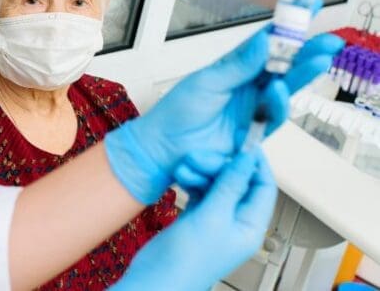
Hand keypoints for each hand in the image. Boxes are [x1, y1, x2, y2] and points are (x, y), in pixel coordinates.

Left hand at [104, 26, 343, 203]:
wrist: (165, 148)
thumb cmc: (177, 113)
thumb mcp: (206, 82)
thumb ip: (237, 66)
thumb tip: (264, 42)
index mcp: (234, 67)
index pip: (266, 42)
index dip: (287, 26)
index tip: (308, 7)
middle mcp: (247, 85)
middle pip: (283, 65)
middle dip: (307, 52)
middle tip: (328, 41)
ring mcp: (252, 108)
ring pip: (285, 87)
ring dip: (302, 74)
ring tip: (318, 59)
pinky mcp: (254, 131)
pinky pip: (273, 115)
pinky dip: (278, 101)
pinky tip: (278, 88)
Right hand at [110, 150, 276, 290]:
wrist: (156, 279)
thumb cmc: (187, 261)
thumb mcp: (213, 217)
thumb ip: (230, 185)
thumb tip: (246, 159)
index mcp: (250, 226)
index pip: (263, 186)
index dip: (256, 163)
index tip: (244, 142)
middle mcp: (235, 222)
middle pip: (238, 182)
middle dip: (222, 166)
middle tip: (205, 155)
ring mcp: (215, 219)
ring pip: (217, 184)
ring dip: (204, 172)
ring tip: (188, 166)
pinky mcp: (197, 217)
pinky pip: (201, 190)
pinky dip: (193, 180)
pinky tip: (183, 176)